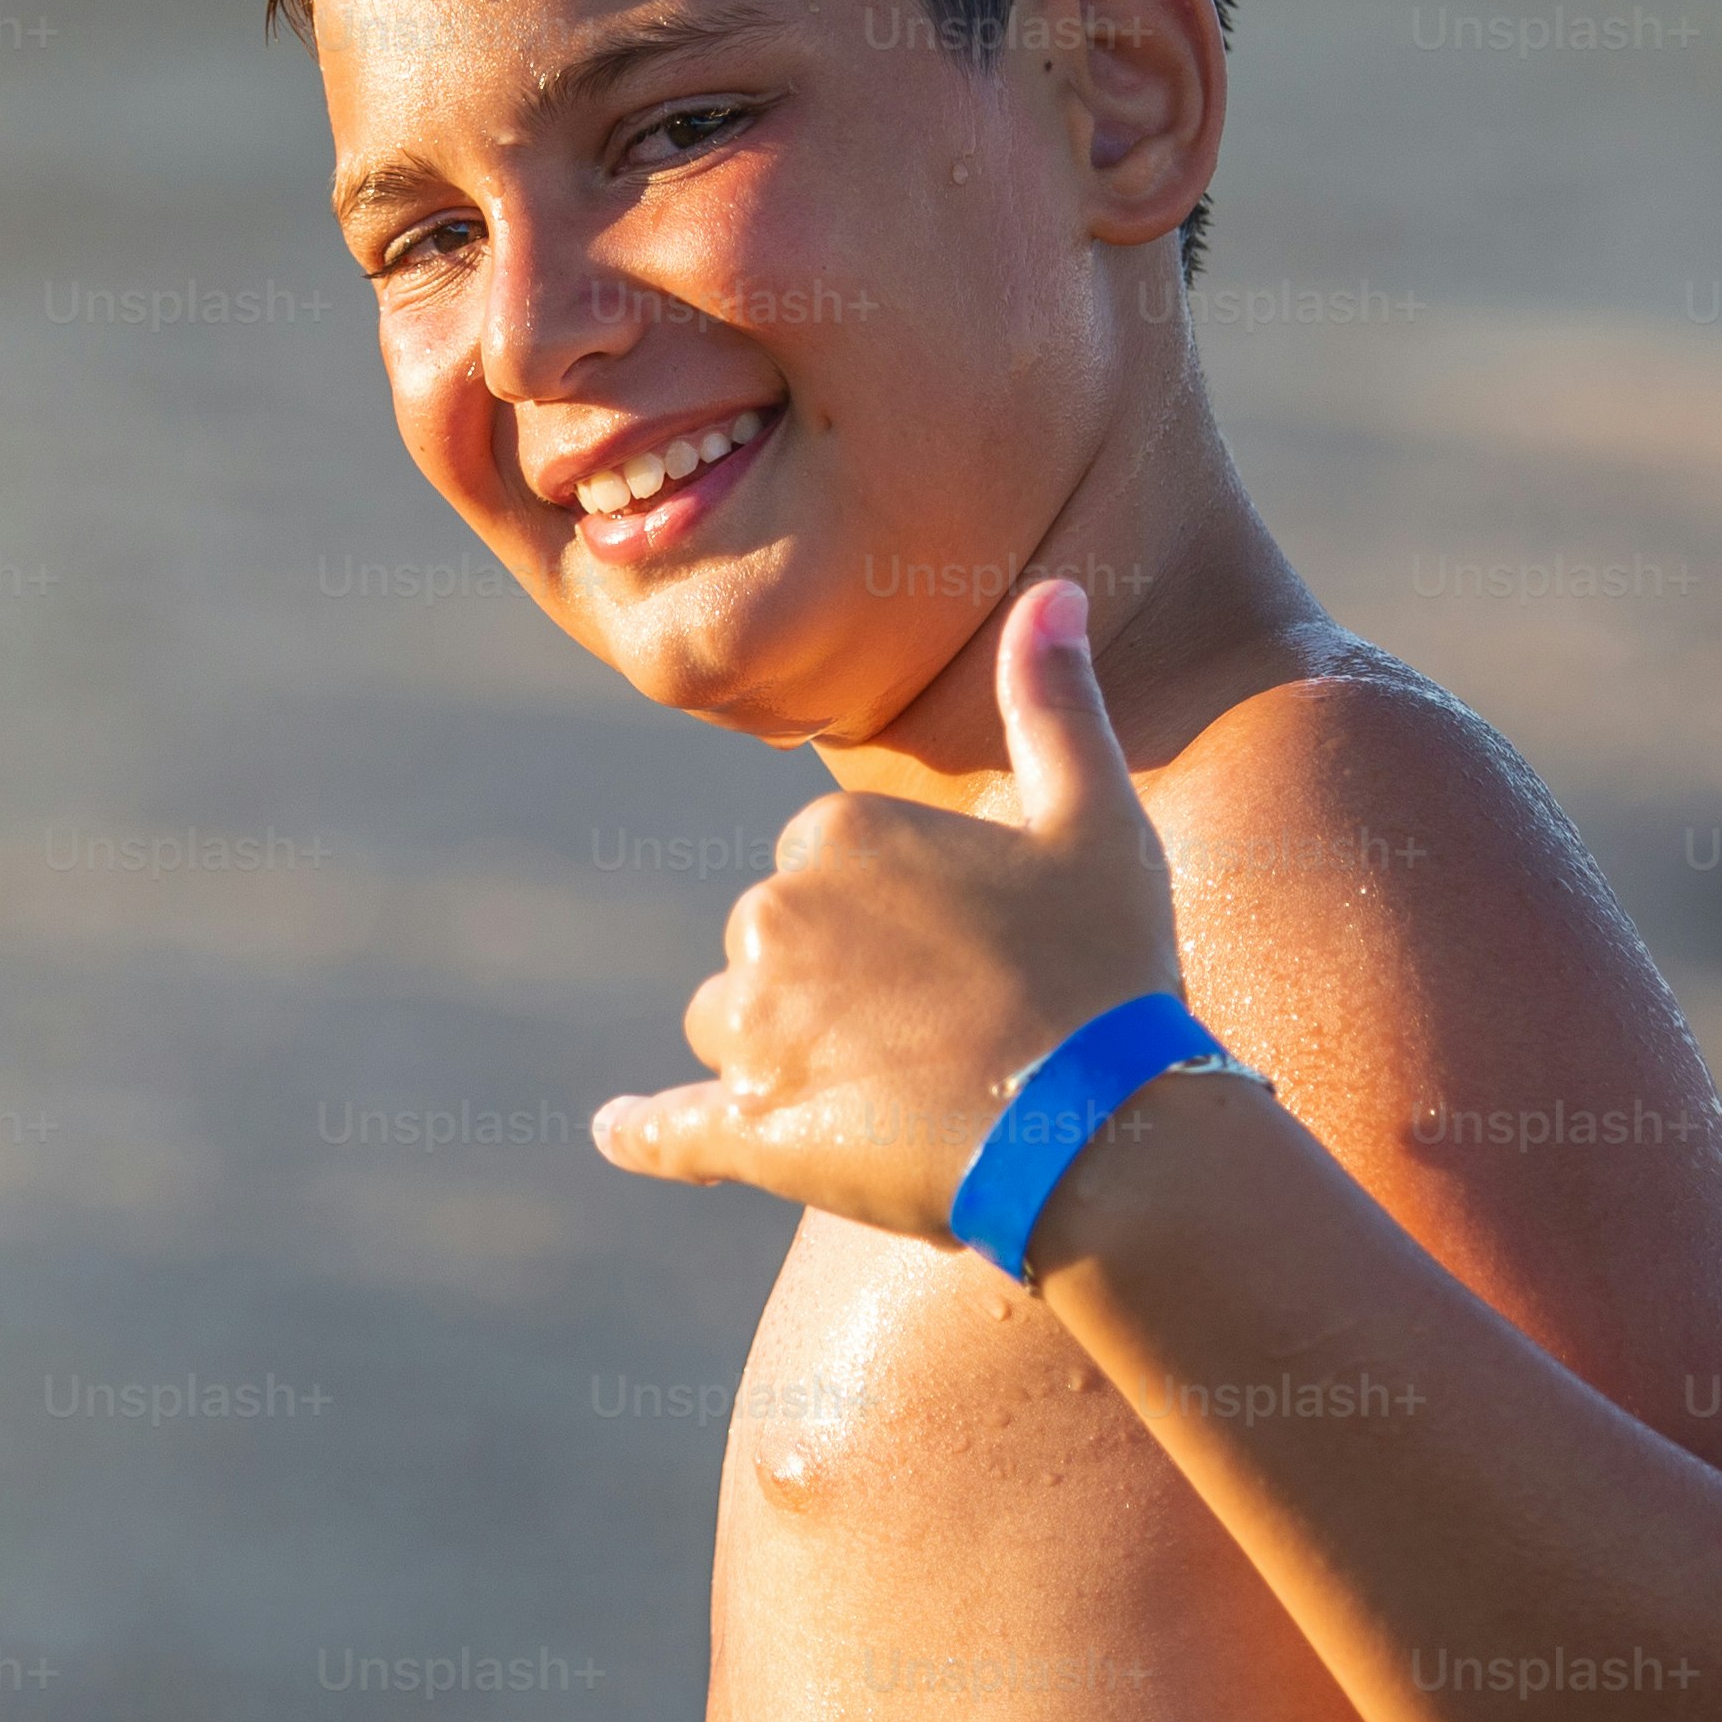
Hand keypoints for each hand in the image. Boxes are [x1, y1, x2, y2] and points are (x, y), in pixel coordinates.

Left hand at [593, 576, 1186, 1241]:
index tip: (964, 955)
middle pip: (772, 948)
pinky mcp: (748, 1129)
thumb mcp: (1095, 819)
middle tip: (945, 1033)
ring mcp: (755, 1027)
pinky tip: (615, 1131)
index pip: (825, 869)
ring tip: (892, 1096)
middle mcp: (773, 914)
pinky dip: (644, 1133)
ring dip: (787, 1059)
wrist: (1107, 1127)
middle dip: (835, 986)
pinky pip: (667, 1129)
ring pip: (733, 1032)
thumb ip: (1055, 700)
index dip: (892, 917)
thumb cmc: (1107, 967)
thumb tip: (1055, 588)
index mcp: (839, 832)